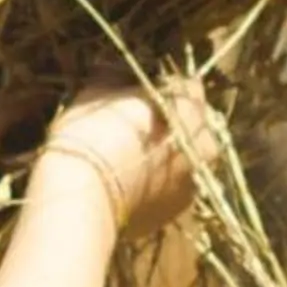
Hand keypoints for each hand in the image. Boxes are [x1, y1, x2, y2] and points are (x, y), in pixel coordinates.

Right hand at [33, 75, 220, 237]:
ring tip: (133, 156)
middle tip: (139, 124)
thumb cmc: (90, 136)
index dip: (162, 86)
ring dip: (168, 153)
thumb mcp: (96, 93)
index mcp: (190, 107)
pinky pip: (172, 187)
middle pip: (194, 124)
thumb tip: (116, 74)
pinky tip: (131, 181)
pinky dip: (158, 181)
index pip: (186, 85)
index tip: (139, 93)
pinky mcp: (178, 212)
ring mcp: (194, 183)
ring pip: (185, 158)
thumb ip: (116, 80)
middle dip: (174, 120)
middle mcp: (204, 145)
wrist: (82, 201)